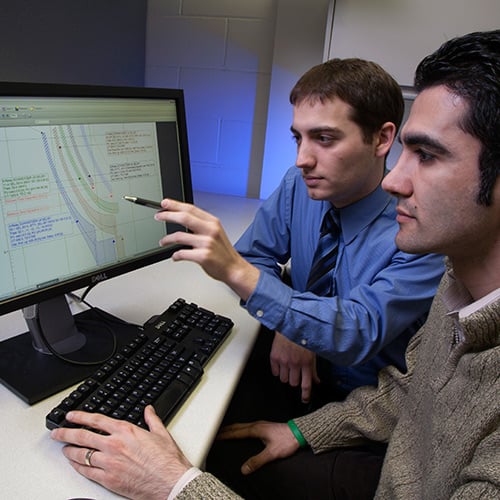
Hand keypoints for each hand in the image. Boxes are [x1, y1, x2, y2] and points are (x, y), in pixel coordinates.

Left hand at [50, 406, 190, 499]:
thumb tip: (148, 410)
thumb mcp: (161, 433)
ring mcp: (109, 463)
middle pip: (82, 436)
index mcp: (126, 431)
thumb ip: (152, 419)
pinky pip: (86, 472)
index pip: (96, 420)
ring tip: (64, 448)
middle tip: (57, 432)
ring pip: (81, 454)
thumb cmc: (166, 460)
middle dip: (66, 433)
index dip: (80, 417)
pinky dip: (77, 467)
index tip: (71, 416)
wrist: (170, 481)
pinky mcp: (108, 479)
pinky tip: (74, 464)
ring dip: (69, 450)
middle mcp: (114, 445)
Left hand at [154, 199, 258, 300]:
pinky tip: (175, 256)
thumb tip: (180, 218)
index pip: (191, 209)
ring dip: (167, 239)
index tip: (164, 204)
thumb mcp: (215, 232)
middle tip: (158, 216)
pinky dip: (175, 255)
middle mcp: (210, 230)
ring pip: (179, 236)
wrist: (234, 268)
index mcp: (212, 222)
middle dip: (168, 215)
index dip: (175, 205)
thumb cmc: (223, 252)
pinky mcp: (203, 256)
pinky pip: (182, 253)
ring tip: (162, 241)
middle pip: (184, 217)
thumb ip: (201, 224)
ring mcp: (207, 243)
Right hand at [217, 421, 299, 473]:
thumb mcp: (272, 453)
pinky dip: (240, 428)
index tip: (216, 437)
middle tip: (216, 433)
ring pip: (242, 425)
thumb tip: (244, 469)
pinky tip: (241, 432)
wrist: (298, 432)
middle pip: (237, 426)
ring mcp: (261, 424)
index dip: (225, 435)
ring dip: (232, 428)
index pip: (236, 432)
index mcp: (256, 429)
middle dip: (226, 430)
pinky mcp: (265, 426)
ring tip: (225, 432)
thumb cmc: (287, 441)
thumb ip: (257, 461)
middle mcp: (257, 425)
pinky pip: (247, 426)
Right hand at [270, 332, 320, 402]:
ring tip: (289, 367)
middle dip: (295, 381)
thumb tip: (317, 381)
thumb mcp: (312, 353)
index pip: (306, 385)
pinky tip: (281, 364)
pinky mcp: (274, 357)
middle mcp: (295, 363)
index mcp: (306, 362)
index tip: (305, 399)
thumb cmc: (303, 336)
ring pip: (283, 379)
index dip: (305, 395)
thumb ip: (313, 369)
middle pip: (293, 383)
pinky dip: (278, 371)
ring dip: (286, 376)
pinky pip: (274, 372)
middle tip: (296, 374)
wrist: (290, 323)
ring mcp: (283, 360)